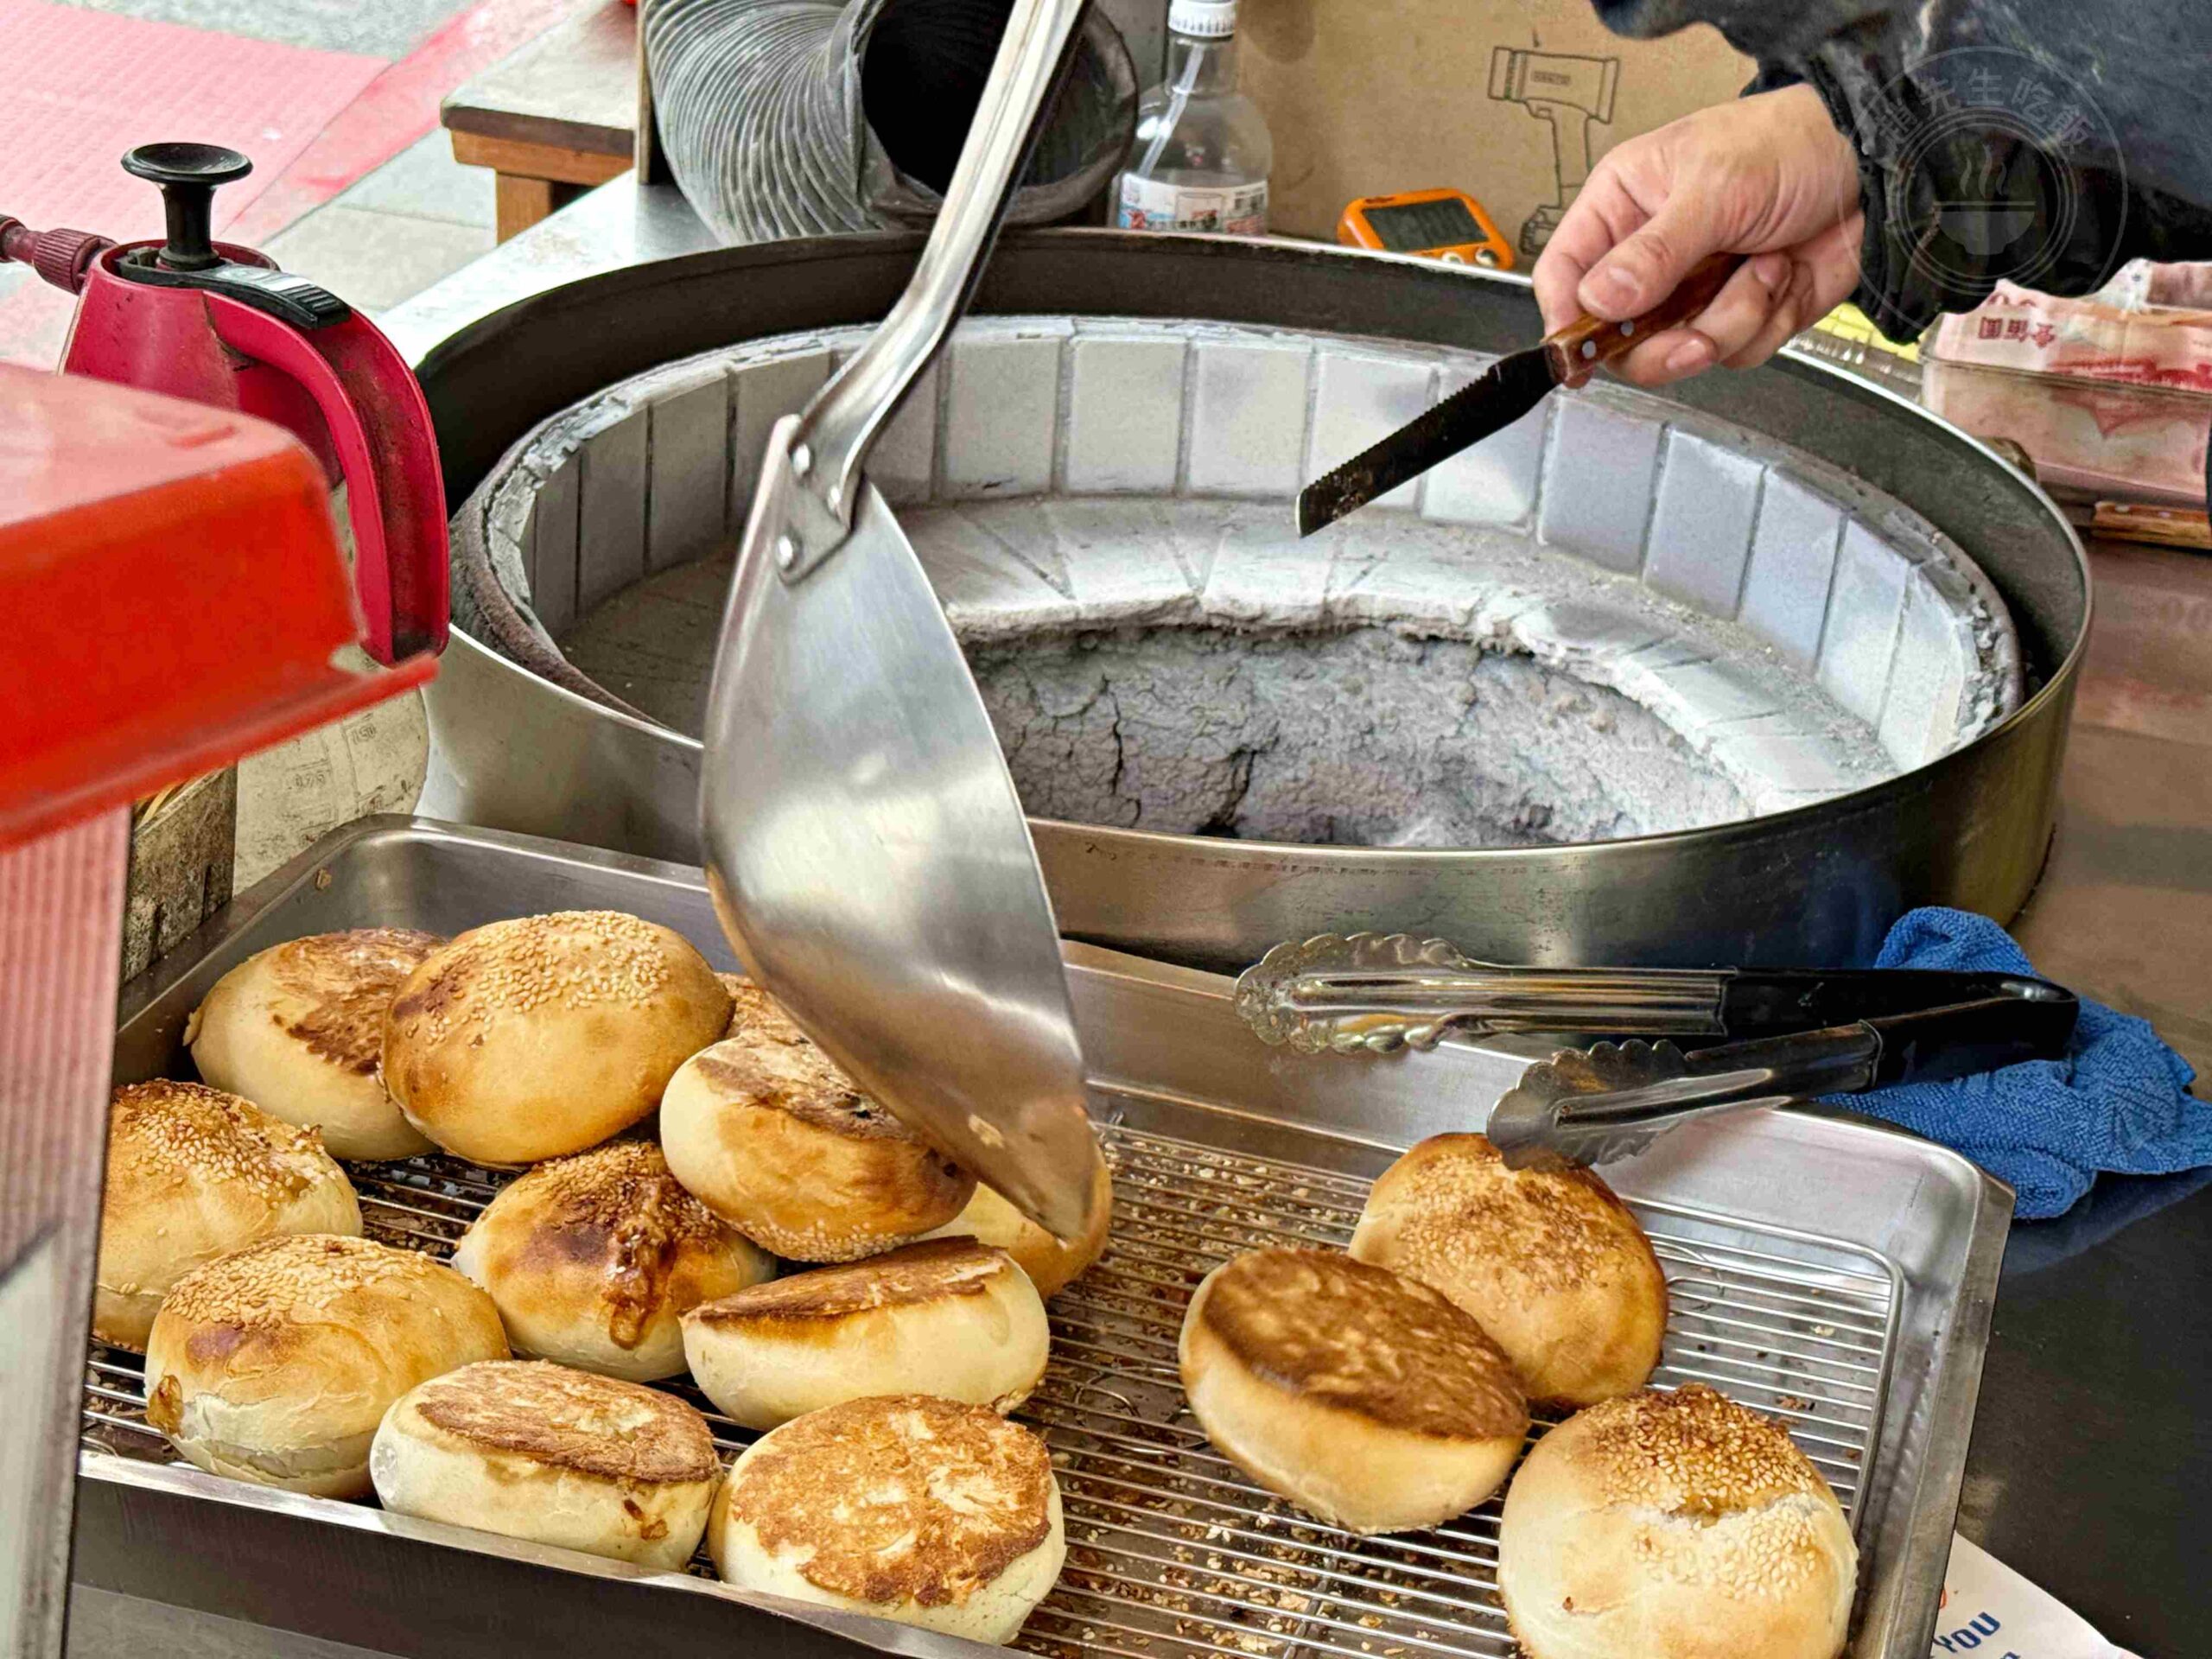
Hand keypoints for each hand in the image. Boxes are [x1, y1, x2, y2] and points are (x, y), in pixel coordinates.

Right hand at [1532, 84, 1864, 385]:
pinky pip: (1735, 352)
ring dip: (1733, 319)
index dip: (1565, 321)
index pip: (1564, 275)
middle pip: (1618, 336)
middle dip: (1663, 344)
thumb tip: (1597, 300)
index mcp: (1623, 207)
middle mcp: (1650, 255)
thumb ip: (1654, 252)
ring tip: (1764, 266)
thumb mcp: (1714, 189)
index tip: (1580, 356)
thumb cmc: (1787, 145)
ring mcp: (1694, 291)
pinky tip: (1783, 274)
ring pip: (1680, 350)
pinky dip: (1767, 321)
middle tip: (1696, 337)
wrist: (1870, 164)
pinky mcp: (1739, 314)